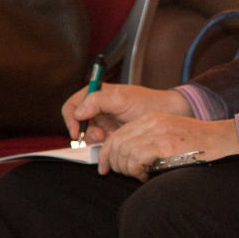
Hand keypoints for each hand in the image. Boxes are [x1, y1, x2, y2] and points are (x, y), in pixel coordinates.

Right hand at [65, 81, 191, 143]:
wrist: (167, 114)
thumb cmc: (147, 102)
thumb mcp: (121, 99)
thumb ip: (97, 101)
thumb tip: (78, 112)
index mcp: (96, 94)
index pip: (71, 106)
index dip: (71, 119)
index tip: (77, 132)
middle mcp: (97, 107)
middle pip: (78, 123)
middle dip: (87, 132)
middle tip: (100, 136)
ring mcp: (105, 121)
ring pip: (89, 135)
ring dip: (97, 139)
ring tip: (110, 137)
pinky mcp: (112, 132)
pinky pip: (101, 142)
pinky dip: (106, 144)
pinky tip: (116, 140)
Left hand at [97, 113, 238, 179]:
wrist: (226, 142)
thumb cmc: (203, 146)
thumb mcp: (172, 136)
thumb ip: (150, 142)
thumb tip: (127, 159)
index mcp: (152, 118)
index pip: (118, 135)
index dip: (107, 153)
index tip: (106, 168)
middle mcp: (153, 122)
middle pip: (116, 143)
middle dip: (113, 163)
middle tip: (124, 174)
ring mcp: (159, 132)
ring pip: (123, 151)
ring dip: (126, 168)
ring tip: (139, 174)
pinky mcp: (166, 144)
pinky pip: (135, 158)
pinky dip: (136, 170)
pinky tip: (146, 175)